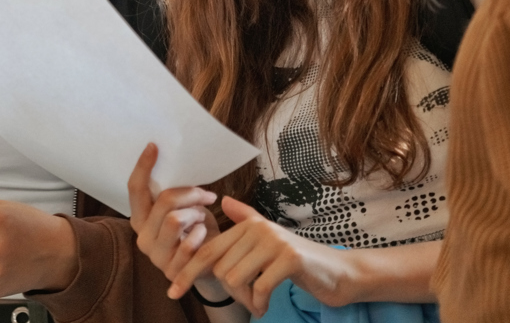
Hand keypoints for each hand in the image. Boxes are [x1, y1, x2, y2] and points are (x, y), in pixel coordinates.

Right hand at [128, 143, 219, 283]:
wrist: (211, 265)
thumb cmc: (195, 231)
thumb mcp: (182, 209)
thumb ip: (173, 193)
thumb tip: (177, 161)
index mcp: (139, 218)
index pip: (135, 188)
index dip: (143, 166)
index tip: (154, 146)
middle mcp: (142, 236)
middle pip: (163, 201)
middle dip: (190, 192)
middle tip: (206, 194)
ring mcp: (156, 256)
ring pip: (174, 219)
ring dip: (196, 213)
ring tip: (203, 216)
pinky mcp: (173, 270)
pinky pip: (189, 244)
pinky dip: (202, 233)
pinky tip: (205, 234)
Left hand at [170, 197, 358, 315]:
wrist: (335, 272)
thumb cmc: (296, 261)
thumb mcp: (267, 241)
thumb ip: (245, 221)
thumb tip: (225, 202)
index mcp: (247, 225)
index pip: (207, 250)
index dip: (187, 272)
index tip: (174, 292)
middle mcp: (258, 228)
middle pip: (219, 268)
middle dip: (230, 293)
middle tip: (249, 303)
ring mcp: (274, 241)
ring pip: (235, 278)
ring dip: (245, 300)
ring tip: (258, 303)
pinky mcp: (289, 257)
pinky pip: (258, 287)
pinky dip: (258, 303)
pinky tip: (264, 307)